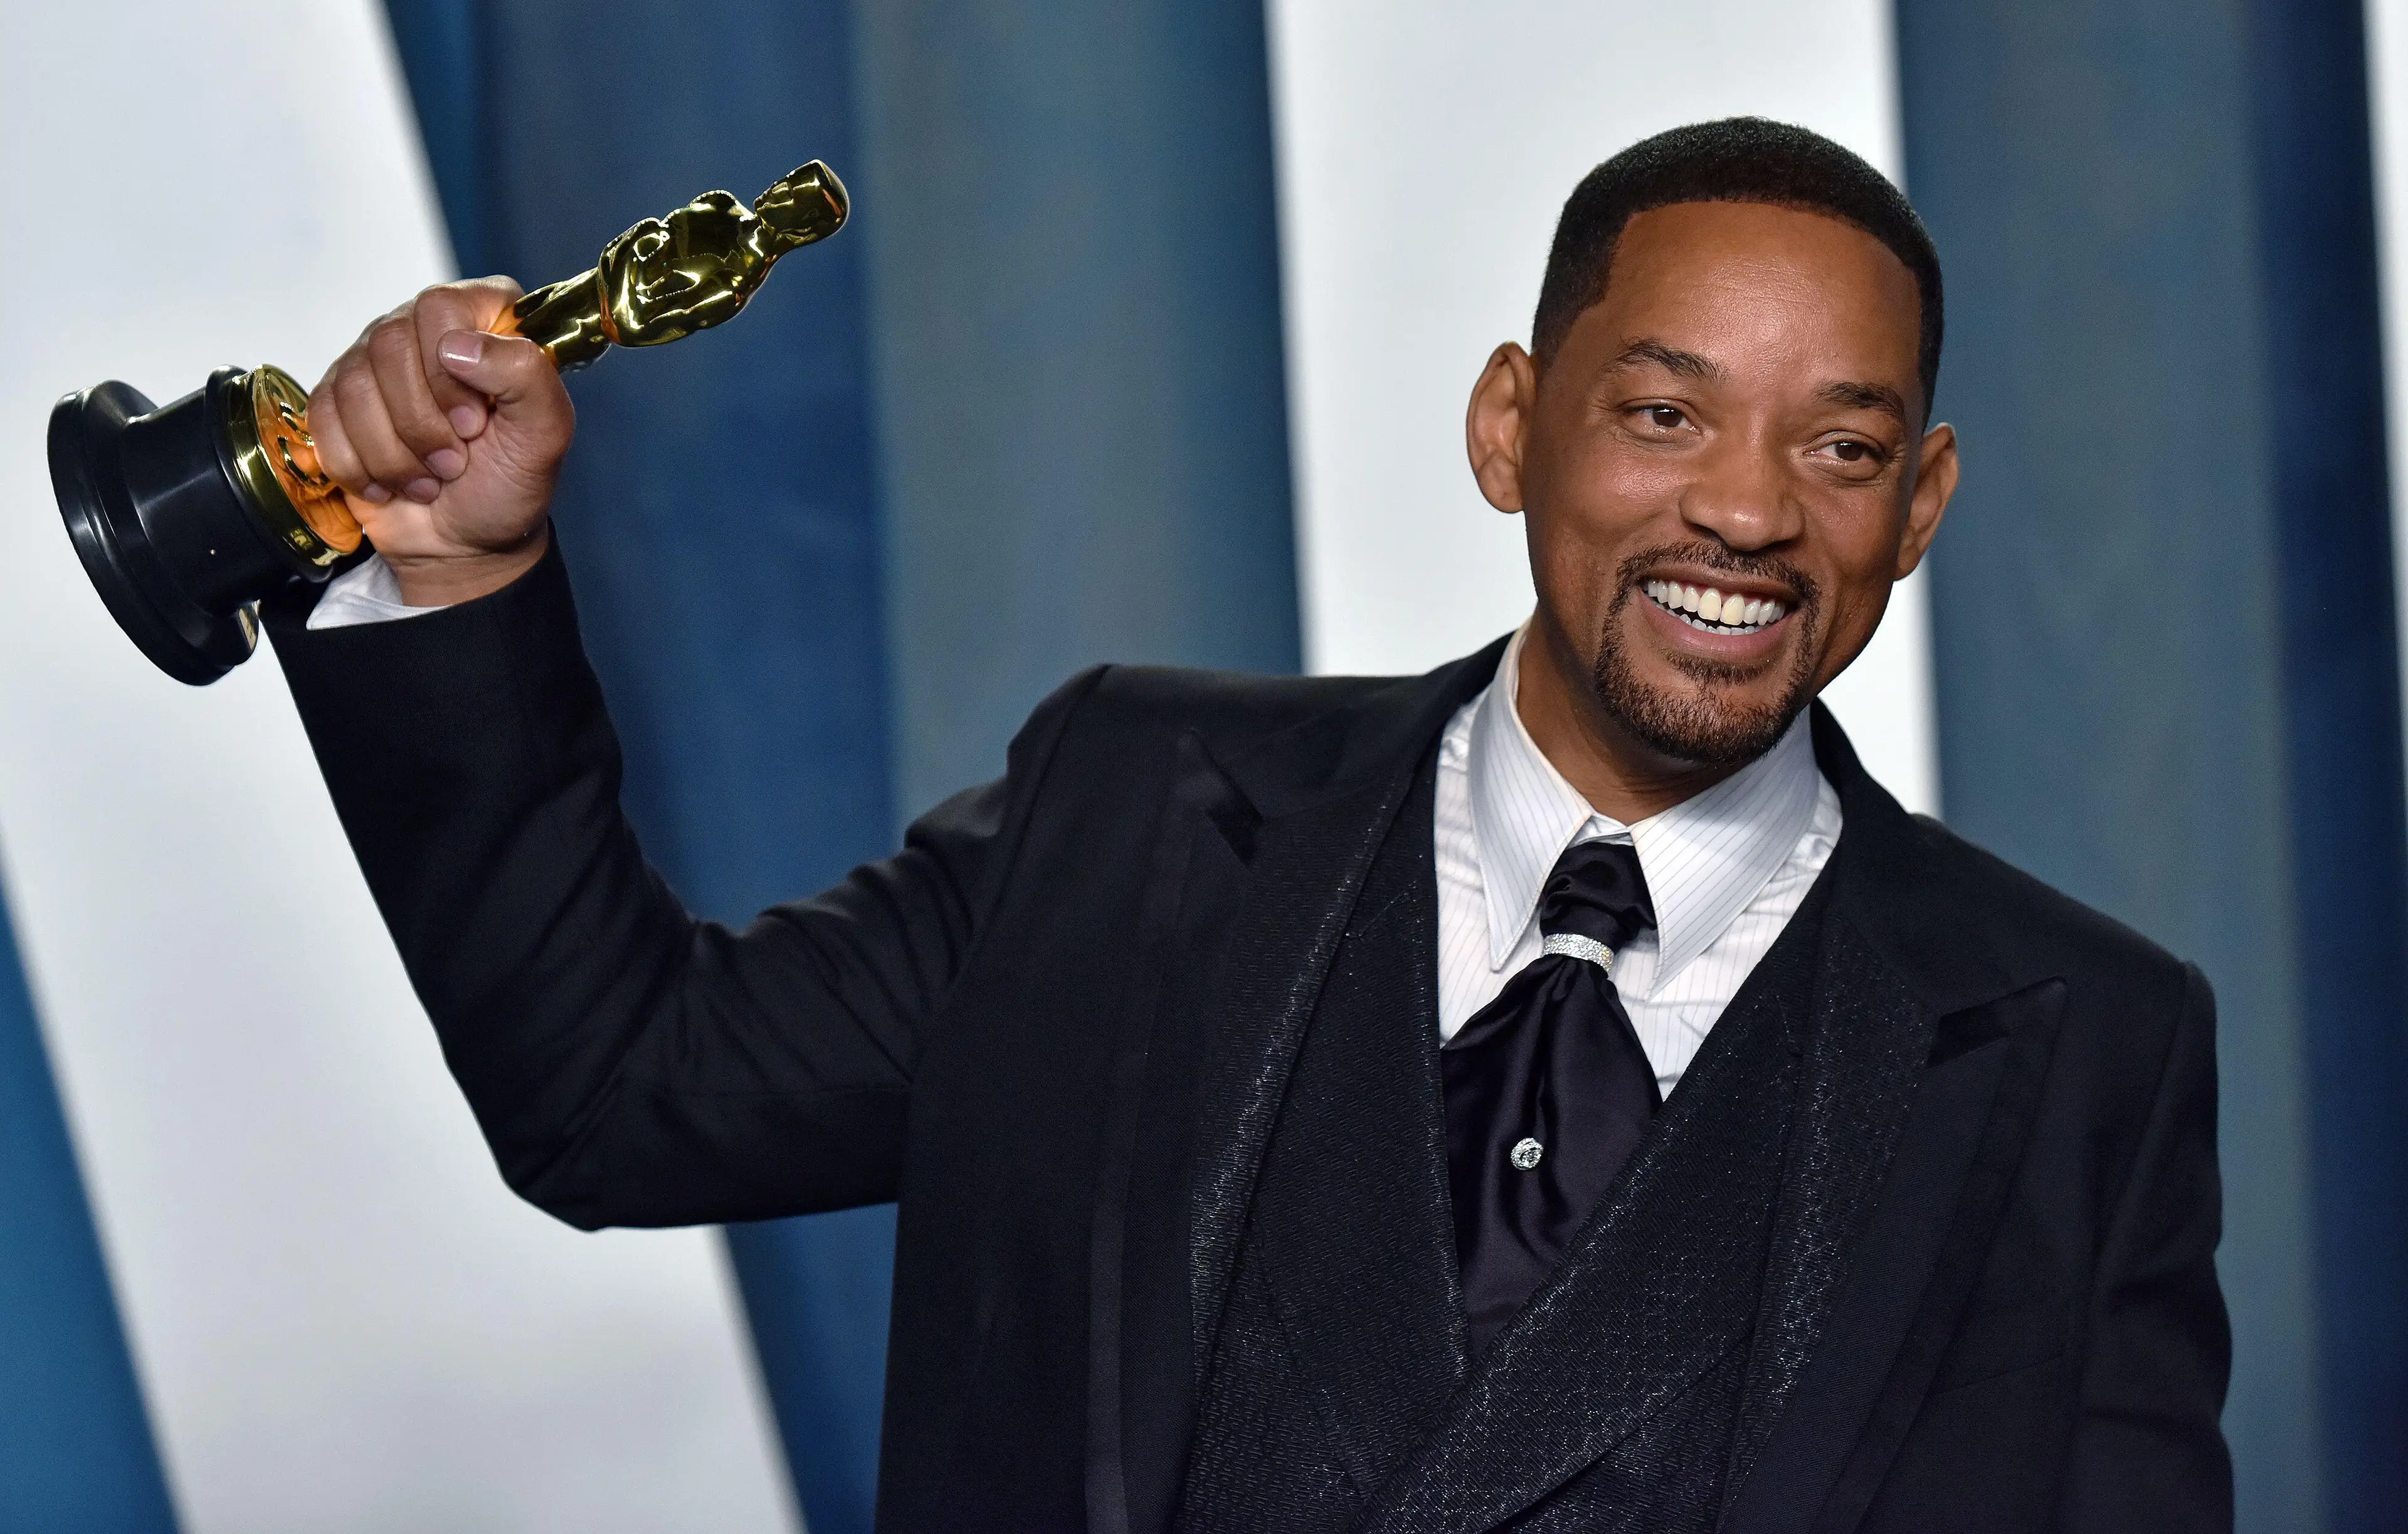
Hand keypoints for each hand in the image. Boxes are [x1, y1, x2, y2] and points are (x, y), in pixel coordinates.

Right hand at [307, 277, 573, 605]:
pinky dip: (357, 465)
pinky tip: (390, 484)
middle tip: (454, 463)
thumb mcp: (545, 435)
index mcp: (485, 320)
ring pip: (353, 384)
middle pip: (389, 344)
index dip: (450, 373)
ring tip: (429, 479)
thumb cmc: (510, 484)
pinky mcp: (336, 400)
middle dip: (421, 423)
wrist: (465, 543)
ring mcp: (375, 361)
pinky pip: (322, 417)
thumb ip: (527, 376)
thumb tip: (457, 345)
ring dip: (392, 453)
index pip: (442, 307)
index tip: (474, 424)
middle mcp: (424, 328)